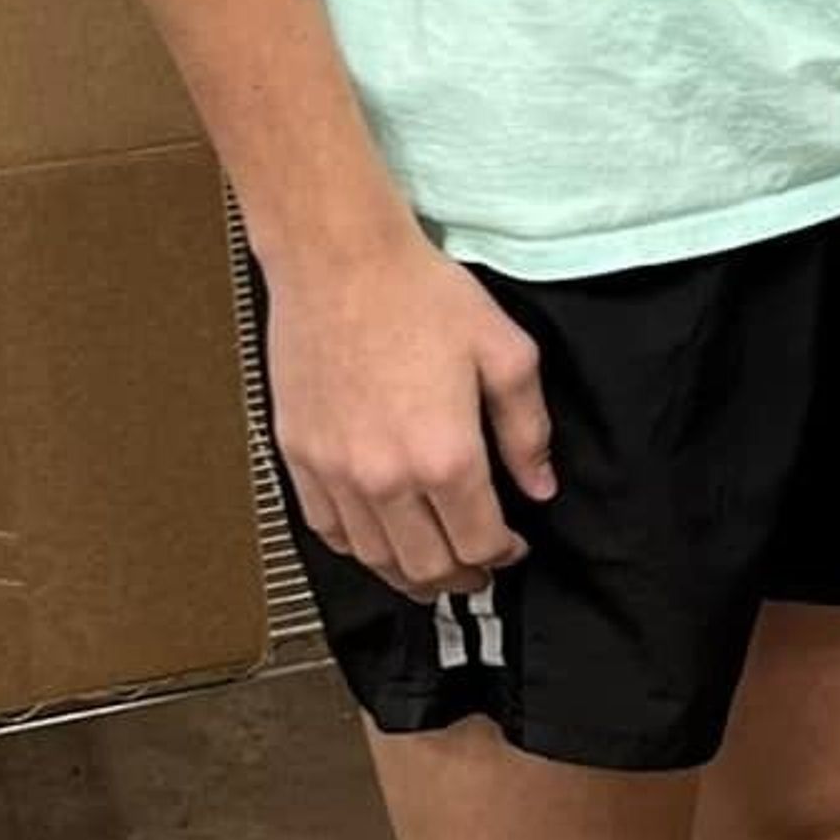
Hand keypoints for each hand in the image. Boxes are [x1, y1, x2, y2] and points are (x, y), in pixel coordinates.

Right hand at [265, 226, 556, 603]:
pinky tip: (378, 542)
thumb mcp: (505, 353)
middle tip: (478, 570)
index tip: (513, 547)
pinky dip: (358, 548)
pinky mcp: (299, 457)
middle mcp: (385, 478)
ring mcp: (335, 472)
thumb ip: (527, 430)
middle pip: (427, 565)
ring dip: (409, 575)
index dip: (502, 555)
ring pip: (374, 558)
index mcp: (445, 456)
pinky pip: (327, 528)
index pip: (479, 542)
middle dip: (460, 577)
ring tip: (433, 569)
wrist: (339, 261)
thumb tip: (540, 485)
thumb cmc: (424, 296)